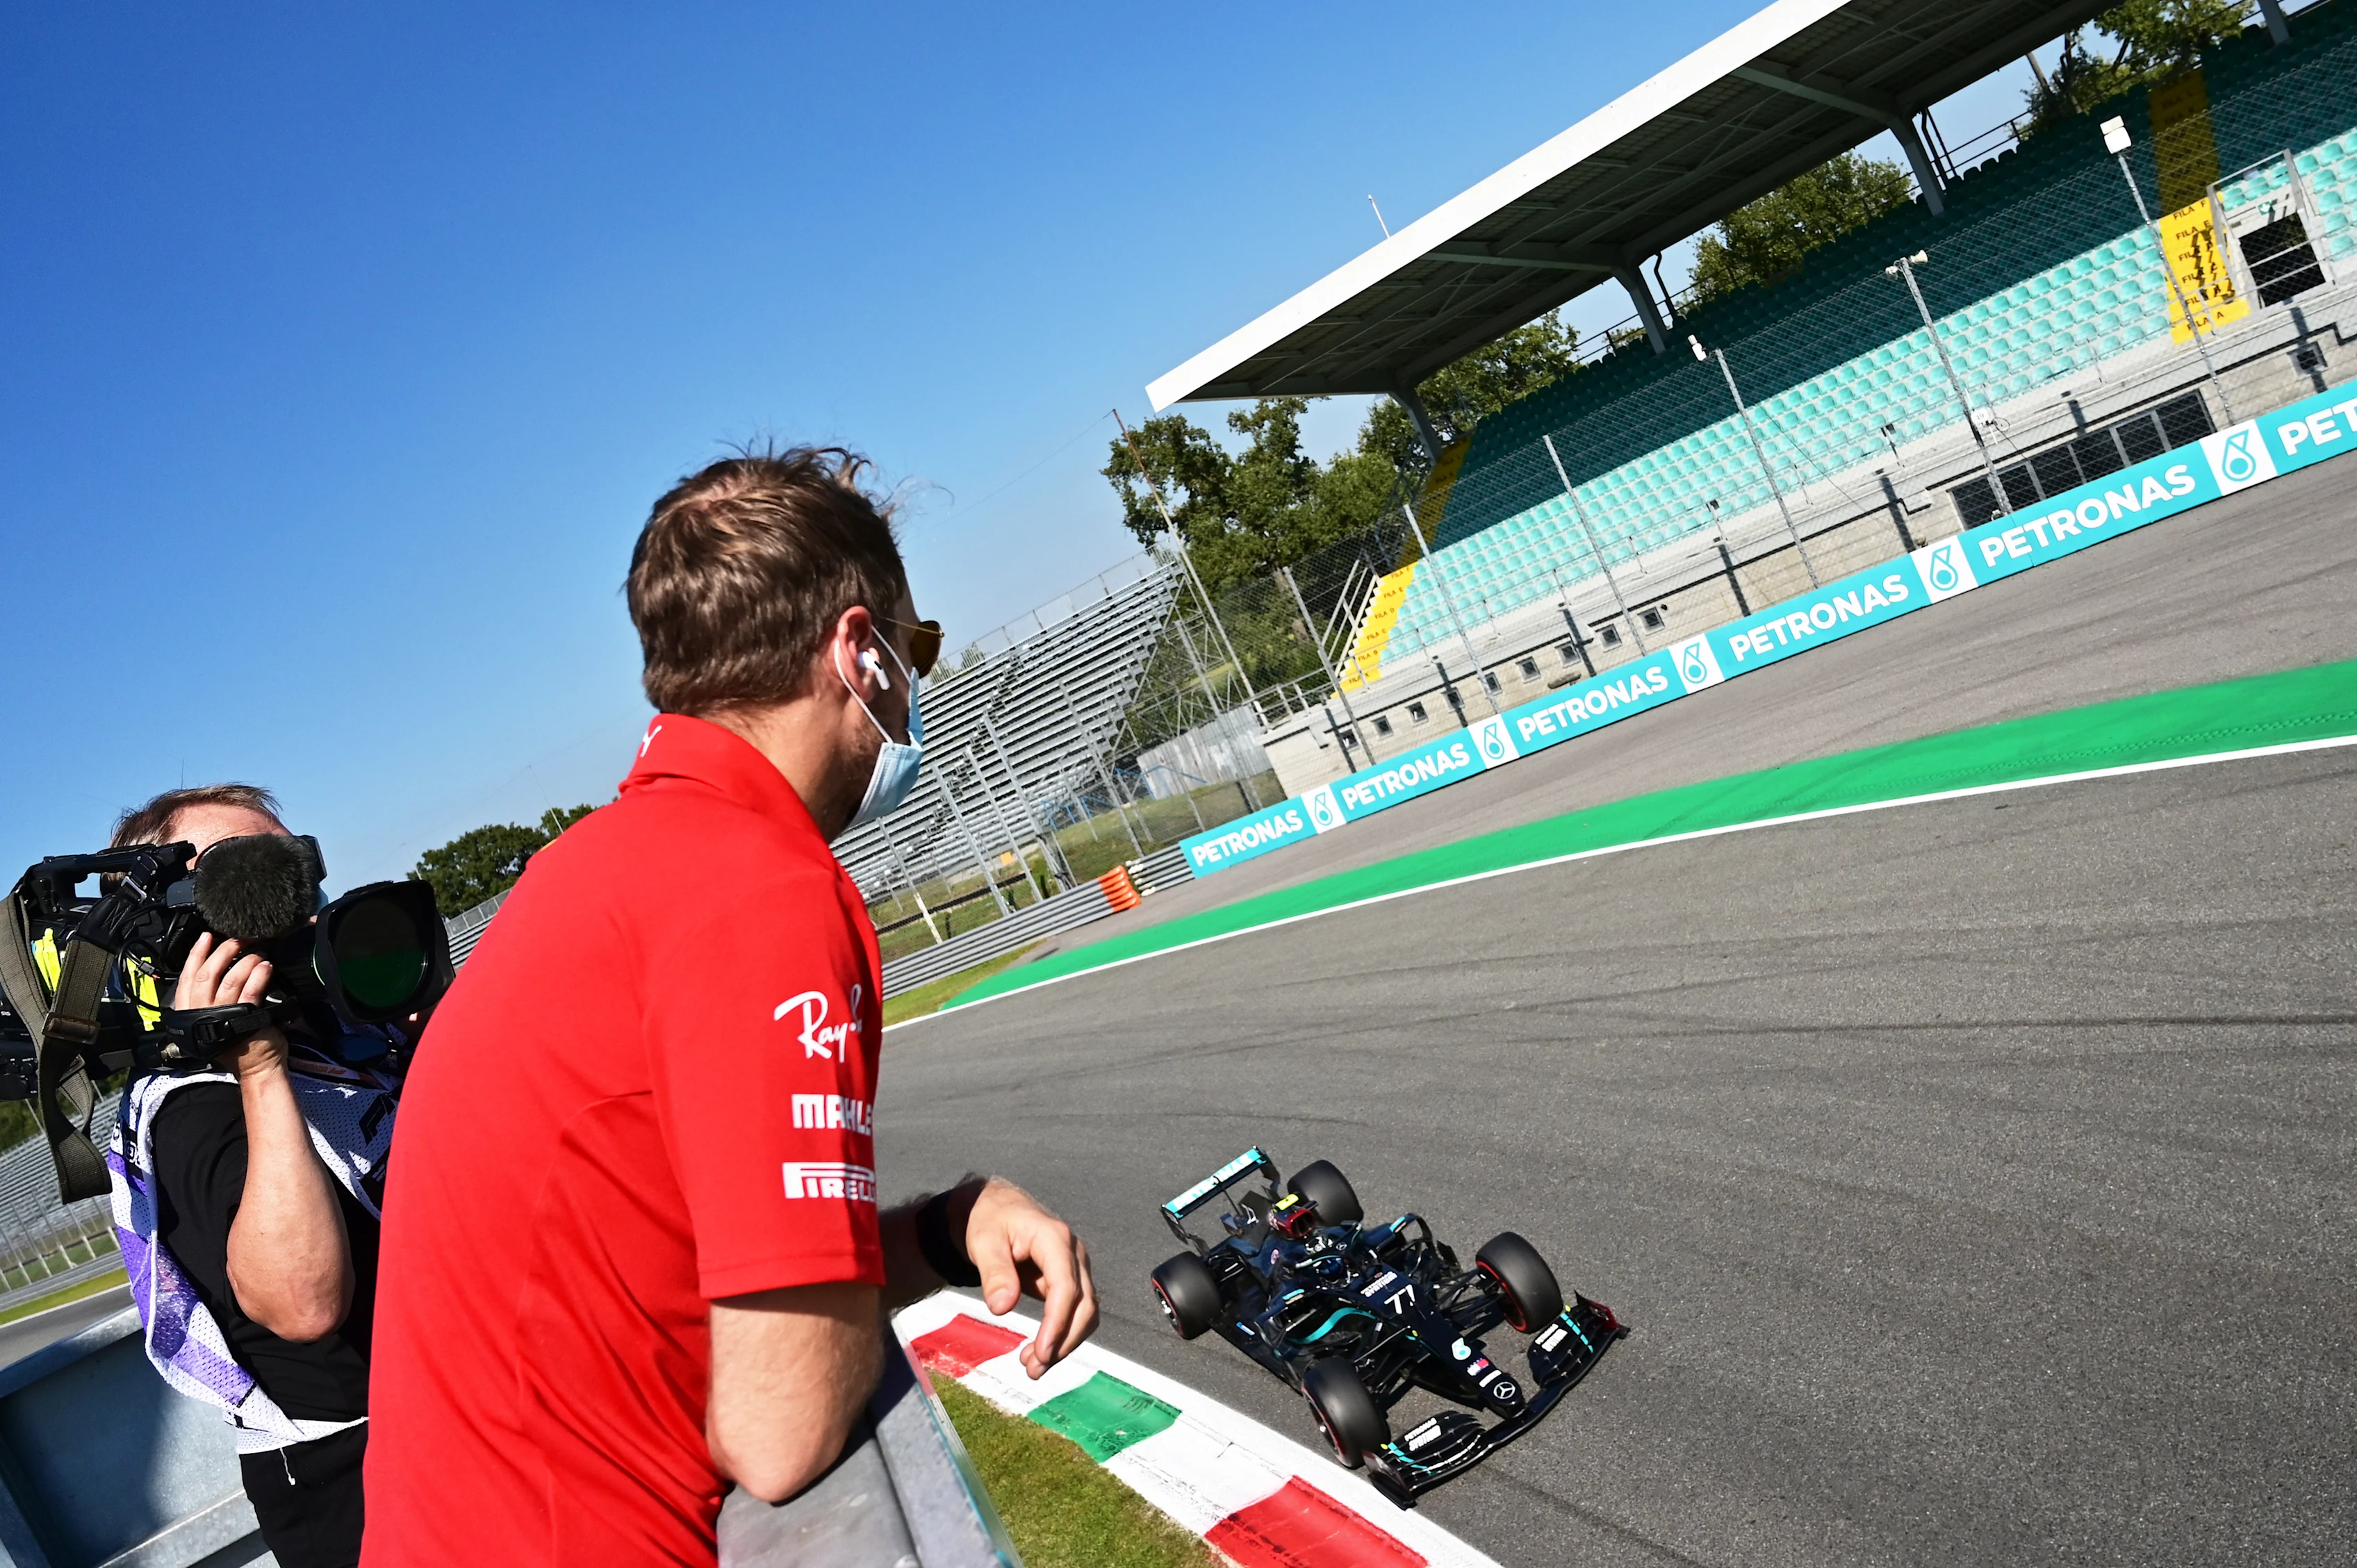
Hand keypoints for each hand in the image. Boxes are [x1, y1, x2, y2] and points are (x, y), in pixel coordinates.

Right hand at [174, 932, 286, 1077]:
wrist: (257, 1068)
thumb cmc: (239, 1041)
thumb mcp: (215, 1018)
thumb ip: (211, 997)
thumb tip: (221, 965)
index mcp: (190, 1011)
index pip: (188, 977)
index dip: (196, 954)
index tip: (206, 937)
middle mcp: (201, 1012)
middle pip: (208, 973)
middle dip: (225, 950)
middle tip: (240, 939)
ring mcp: (221, 1015)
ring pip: (230, 978)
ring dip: (246, 960)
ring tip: (259, 953)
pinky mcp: (244, 1018)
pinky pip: (251, 989)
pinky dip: (259, 974)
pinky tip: (267, 967)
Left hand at [962, 1178, 1096, 1377]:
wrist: (998, 1208)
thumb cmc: (990, 1221)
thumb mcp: (984, 1241)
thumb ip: (995, 1273)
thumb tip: (1002, 1308)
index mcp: (1055, 1239)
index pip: (1066, 1287)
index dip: (1057, 1322)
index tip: (1041, 1352)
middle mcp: (1074, 1254)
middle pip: (1084, 1305)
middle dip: (1063, 1341)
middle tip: (1034, 1368)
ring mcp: (1076, 1268)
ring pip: (1085, 1313)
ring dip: (1065, 1344)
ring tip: (1032, 1367)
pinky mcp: (1070, 1281)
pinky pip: (1076, 1313)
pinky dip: (1062, 1336)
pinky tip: (1039, 1352)